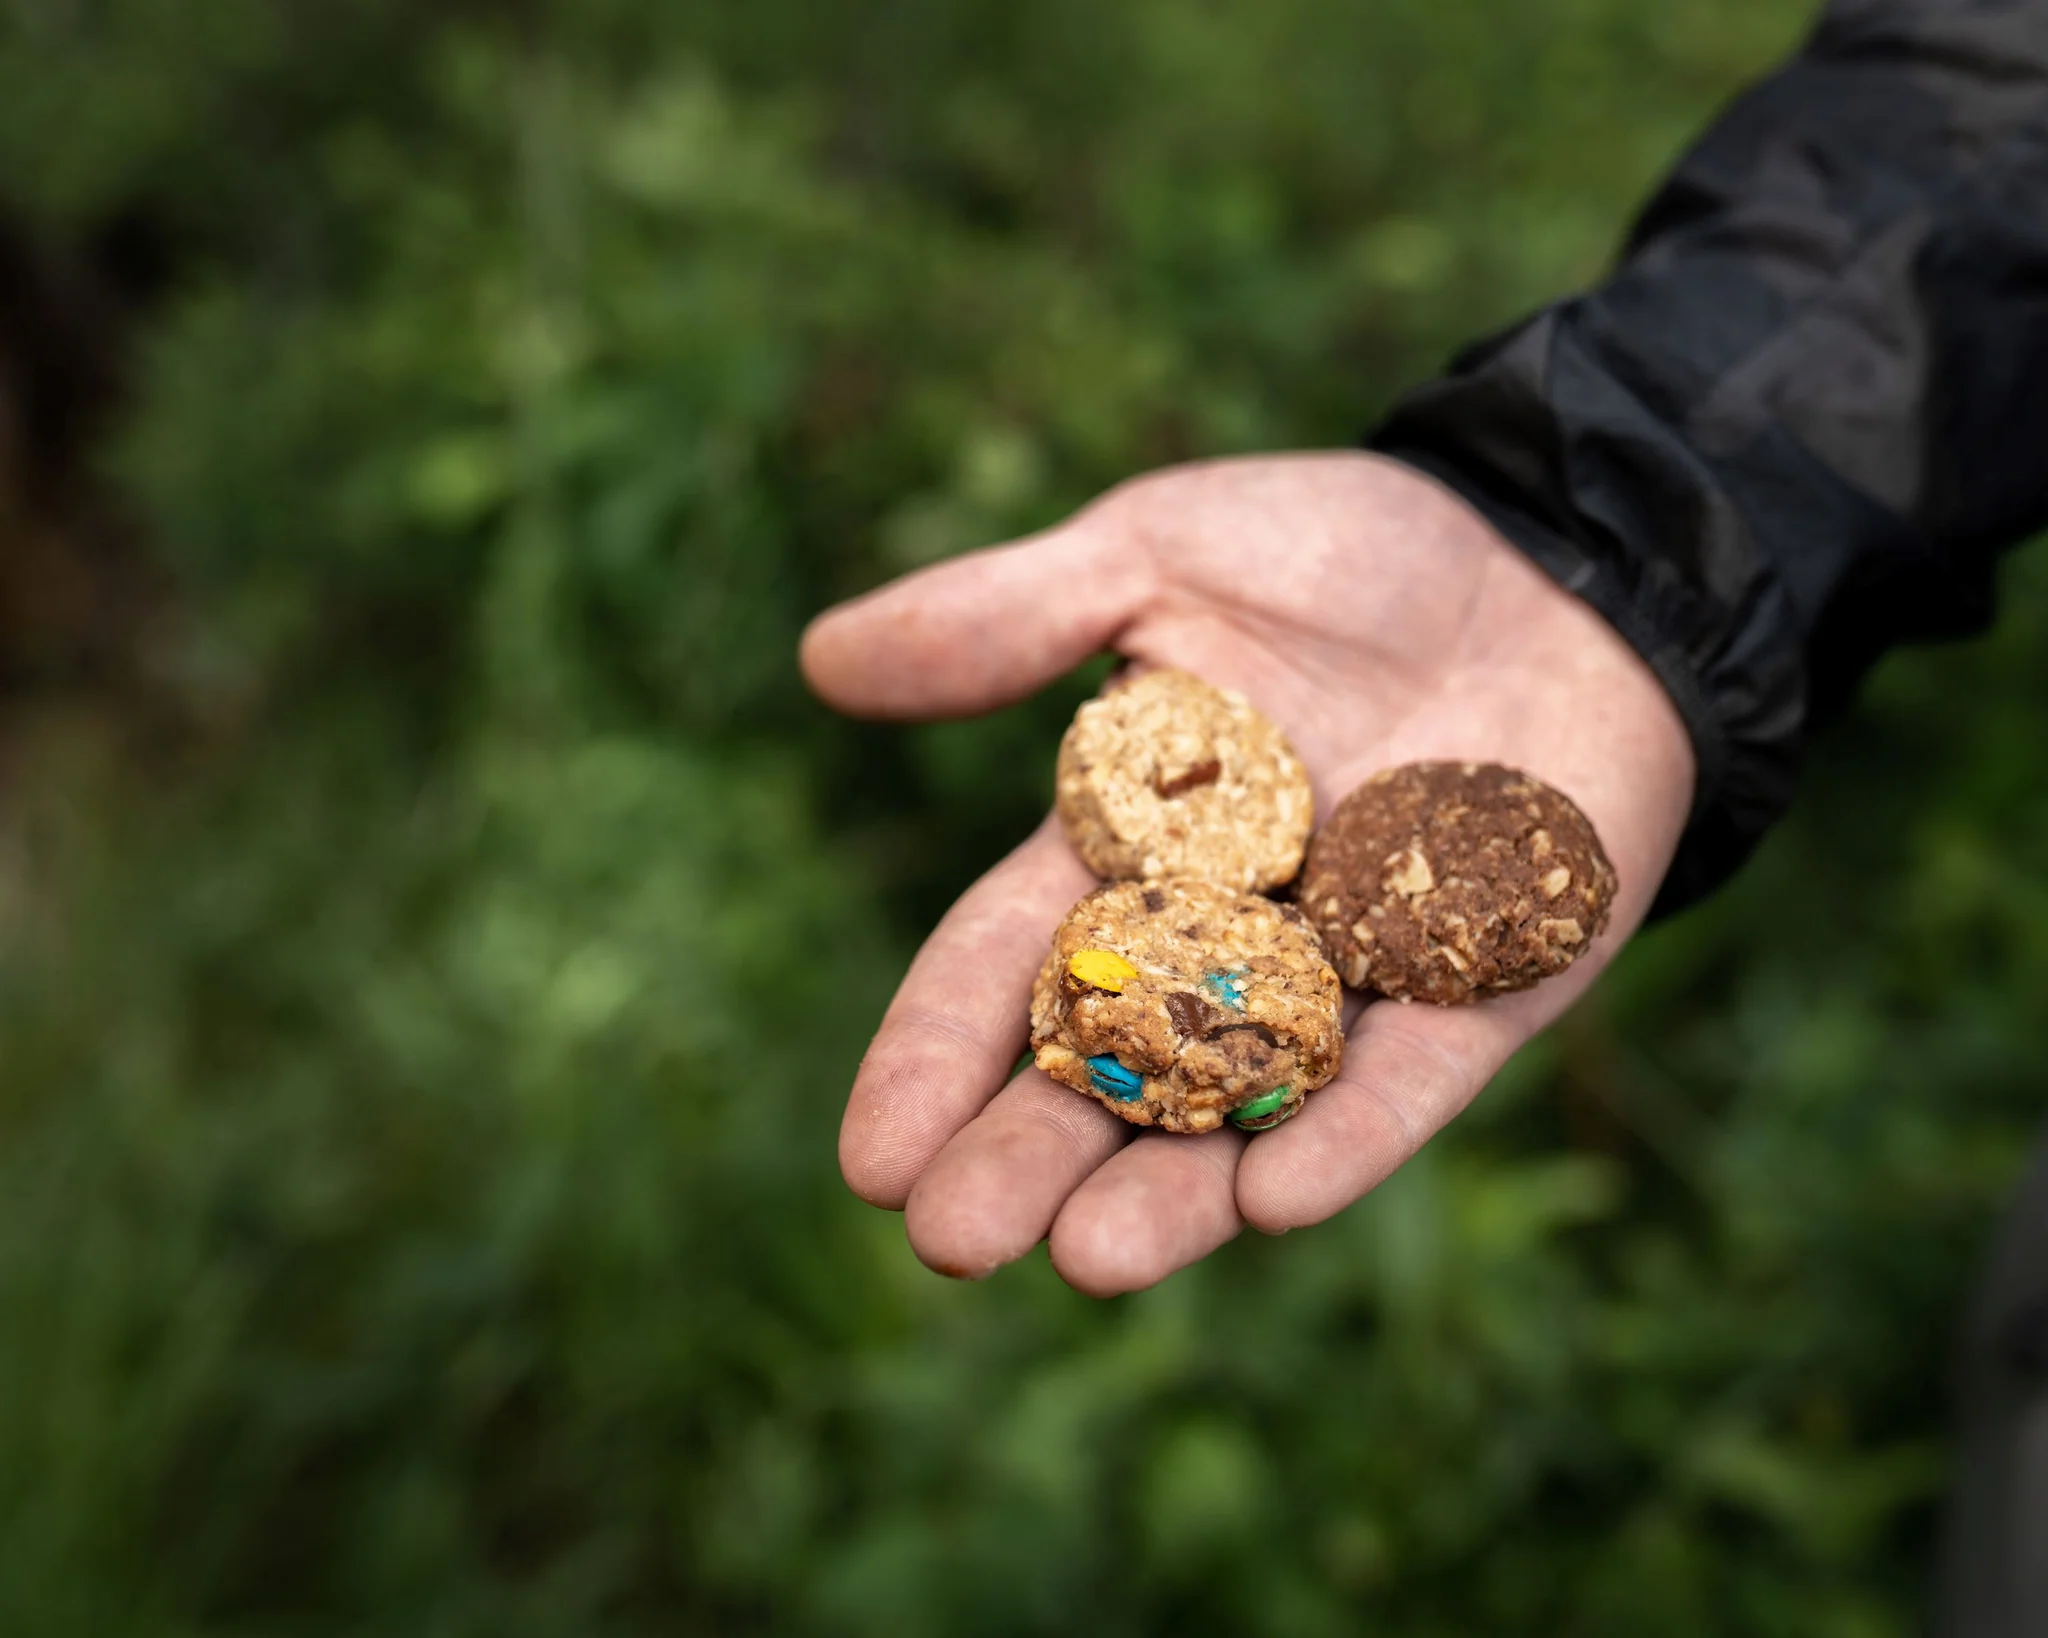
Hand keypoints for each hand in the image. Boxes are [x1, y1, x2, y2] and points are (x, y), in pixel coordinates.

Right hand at [801, 453, 1694, 1293]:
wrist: (1554, 555)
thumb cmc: (1341, 551)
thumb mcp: (1160, 557)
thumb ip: (1010, 620)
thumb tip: (821, 659)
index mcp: (1128, 852)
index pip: (1007, 964)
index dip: (936, 1055)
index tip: (870, 1156)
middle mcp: (1226, 941)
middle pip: (1111, 1067)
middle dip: (1031, 1155)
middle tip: (954, 1240)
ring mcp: (1354, 978)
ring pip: (1248, 1105)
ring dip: (1173, 1189)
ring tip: (1091, 1262)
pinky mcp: (1484, 993)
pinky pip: (1413, 1080)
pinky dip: (1349, 1133)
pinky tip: (1277, 1199)